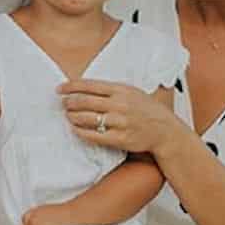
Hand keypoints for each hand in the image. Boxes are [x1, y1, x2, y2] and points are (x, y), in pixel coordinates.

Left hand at [59, 78, 177, 154]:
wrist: (165, 130)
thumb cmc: (147, 110)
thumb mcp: (132, 92)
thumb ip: (111, 90)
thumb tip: (86, 88)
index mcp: (121, 90)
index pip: (90, 85)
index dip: (71, 86)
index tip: (59, 89)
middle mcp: (120, 104)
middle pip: (85, 101)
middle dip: (69, 102)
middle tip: (63, 104)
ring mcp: (120, 122)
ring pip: (87, 118)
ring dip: (73, 117)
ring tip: (68, 116)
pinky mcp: (120, 139)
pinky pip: (94, 135)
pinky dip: (81, 131)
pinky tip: (76, 129)